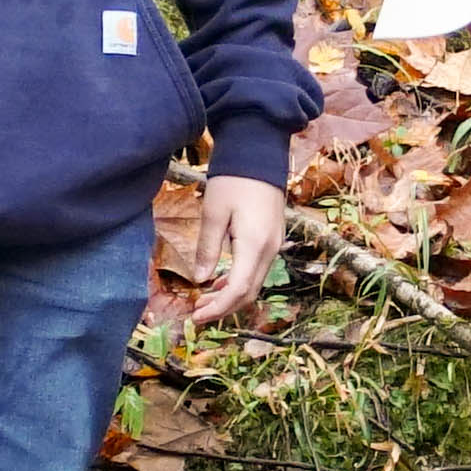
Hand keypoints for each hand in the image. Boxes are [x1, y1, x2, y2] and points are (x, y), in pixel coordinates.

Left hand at [184, 172, 285, 324]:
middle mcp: (270, 250)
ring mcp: (274, 244)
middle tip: (196, 312)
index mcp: (254, 245)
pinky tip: (220, 281)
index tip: (196, 316)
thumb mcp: (213, 213)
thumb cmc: (234, 180)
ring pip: (254, 283)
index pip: (239, 290)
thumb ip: (208, 249)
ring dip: (230, 296)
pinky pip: (257, 270)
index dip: (218, 308)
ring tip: (204, 299)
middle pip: (249, 292)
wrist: (260, 154)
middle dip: (223, 308)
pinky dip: (239, 281)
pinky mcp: (272, 238)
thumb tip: (201, 279)